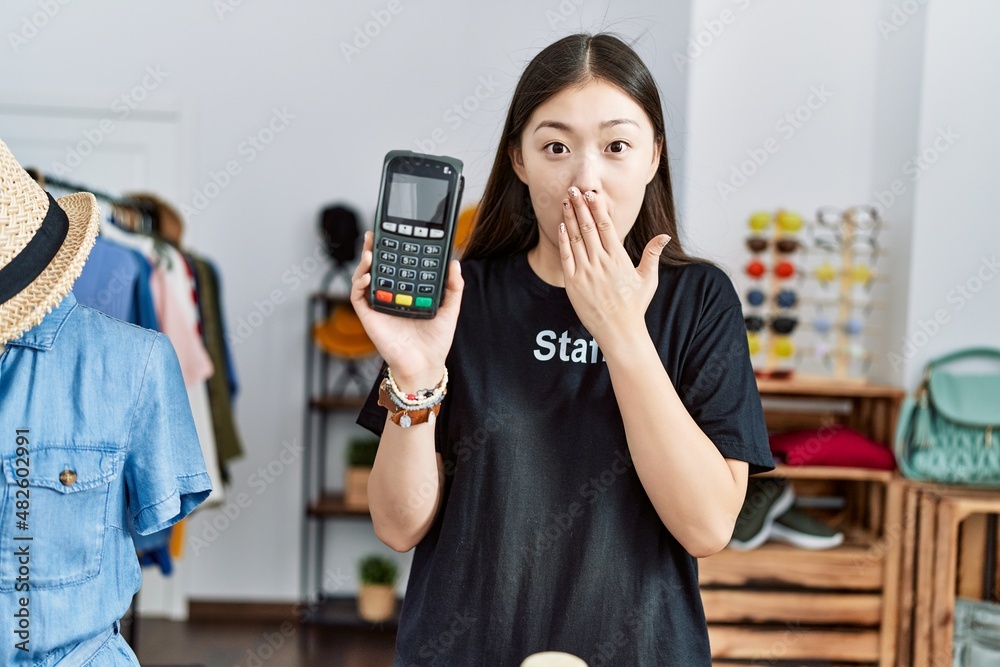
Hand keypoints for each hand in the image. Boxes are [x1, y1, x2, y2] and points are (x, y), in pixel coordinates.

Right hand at [350, 231, 463, 390]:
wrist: (426, 364)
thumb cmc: (436, 341)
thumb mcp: (450, 309)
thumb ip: (454, 287)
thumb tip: (455, 263)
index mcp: (407, 292)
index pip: (397, 266)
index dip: (392, 250)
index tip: (393, 234)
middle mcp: (390, 296)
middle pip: (376, 268)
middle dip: (371, 250)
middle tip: (372, 235)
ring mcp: (378, 305)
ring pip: (363, 278)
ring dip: (363, 264)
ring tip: (369, 252)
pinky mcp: (369, 316)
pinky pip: (358, 297)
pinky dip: (359, 284)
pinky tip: (368, 276)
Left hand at [558, 186, 669, 350]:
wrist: (619, 331)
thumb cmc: (634, 305)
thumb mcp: (648, 278)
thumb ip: (653, 254)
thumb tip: (665, 235)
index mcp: (619, 259)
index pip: (606, 226)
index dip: (597, 208)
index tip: (592, 194)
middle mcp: (601, 262)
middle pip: (588, 227)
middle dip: (580, 206)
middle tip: (574, 189)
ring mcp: (586, 272)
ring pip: (575, 238)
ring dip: (570, 218)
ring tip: (566, 201)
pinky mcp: (573, 283)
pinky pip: (566, 256)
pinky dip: (563, 240)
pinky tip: (561, 226)